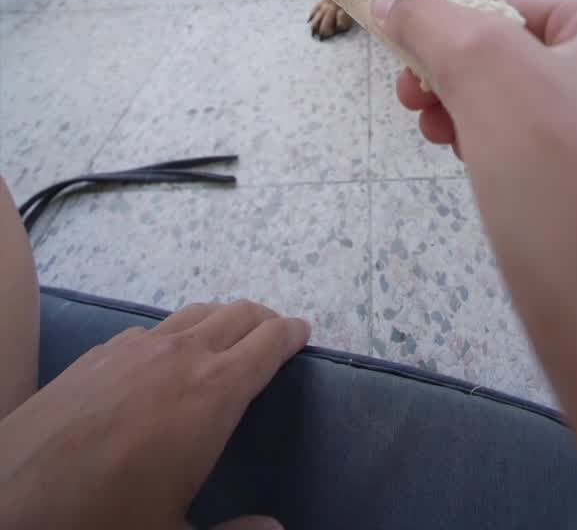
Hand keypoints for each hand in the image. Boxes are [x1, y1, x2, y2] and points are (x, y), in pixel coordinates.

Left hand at [0, 299, 308, 529]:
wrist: (11, 497)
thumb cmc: (104, 520)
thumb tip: (275, 527)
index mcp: (214, 394)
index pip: (268, 343)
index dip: (291, 334)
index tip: (304, 334)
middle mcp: (181, 355)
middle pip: (237, 314)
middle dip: (263, 320)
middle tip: (277, 334)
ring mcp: (137, 345)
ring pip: (196, 312)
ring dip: (223, 319)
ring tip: (230, 338)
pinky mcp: (101, 350)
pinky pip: (156, 328)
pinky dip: (180, 332)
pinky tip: (169, 360)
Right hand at [373, 0, 576, 529]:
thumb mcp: (496, 90)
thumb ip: (439, 31)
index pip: (513, 8)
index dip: (446, 38)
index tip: (405, 85)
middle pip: (531, 60)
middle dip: (466, 89)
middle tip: (429, 127)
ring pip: (550, 117)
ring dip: (492, 132)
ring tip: (469, 168)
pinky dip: (532, 177)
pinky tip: (513, 208)